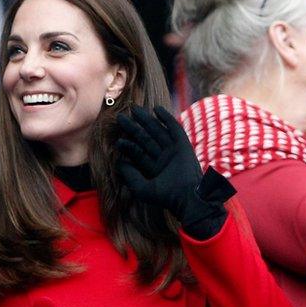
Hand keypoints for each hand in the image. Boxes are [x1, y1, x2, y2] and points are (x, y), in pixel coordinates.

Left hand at [116, 105, 202, 221]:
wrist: (187, 197)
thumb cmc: (165, 197)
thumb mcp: (141, 188)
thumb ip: (129, 175)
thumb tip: (118, 163)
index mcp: (154, 168)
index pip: (139, 153)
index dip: (128, 146)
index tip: (118, 140)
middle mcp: (163, 157)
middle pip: (145, 139)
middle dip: (133, 128)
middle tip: (120, 117)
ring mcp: (173, 150)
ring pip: (157, 131)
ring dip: (146, 120)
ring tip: (134, 109)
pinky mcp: (183, 145)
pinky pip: (174, 129)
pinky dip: (167, 119)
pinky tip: (156, 109)